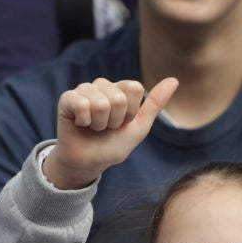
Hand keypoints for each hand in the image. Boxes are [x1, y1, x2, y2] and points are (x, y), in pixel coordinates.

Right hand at [44, 76, 179, 190]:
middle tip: (106, 128)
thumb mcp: (139, 127)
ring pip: (100, 102)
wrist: (89, 162)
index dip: (131, 112)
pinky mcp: (67, 98)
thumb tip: (174, 80)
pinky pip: (81, 103)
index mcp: (121, 90)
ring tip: (94, 127)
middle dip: (114, 120)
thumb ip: (155, 103)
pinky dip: (84, 120)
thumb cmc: (113, 145)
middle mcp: (103, 85)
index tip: (124, 122)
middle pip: (118, 97)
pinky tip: (81, 124)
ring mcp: (84, 90)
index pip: (134, 88)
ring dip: (99, 123)